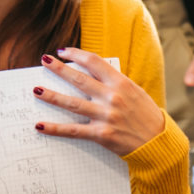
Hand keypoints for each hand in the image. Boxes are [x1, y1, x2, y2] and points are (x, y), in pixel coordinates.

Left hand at [35, 49, 164, 156]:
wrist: (157, 142)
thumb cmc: (146, 115)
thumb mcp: (135, 92)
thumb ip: (115, 83)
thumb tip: (92, 74)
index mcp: (121, 83)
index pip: (94, 62)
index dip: (76, 54)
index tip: (63, 51)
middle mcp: (112, 97)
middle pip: (79, 79)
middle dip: (59, 69)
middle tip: (43, 60)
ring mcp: (106, 116)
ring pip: (72, 103)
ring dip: (51, 96)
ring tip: (36, 90)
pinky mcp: (101, 134)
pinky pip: (73, 130)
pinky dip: (55, 128)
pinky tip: (40, 125)